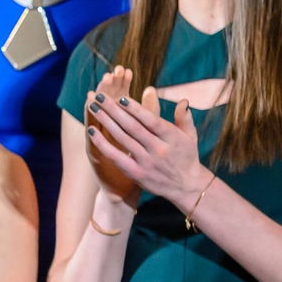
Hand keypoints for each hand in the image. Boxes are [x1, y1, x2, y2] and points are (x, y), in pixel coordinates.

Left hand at [85, 78, 211, 209]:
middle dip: (114, 109)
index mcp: (172, 137)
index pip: (151, 120)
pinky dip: (102, 143)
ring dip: (105, 121)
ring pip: (122, 138)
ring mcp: (147, 162)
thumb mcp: (190, 136)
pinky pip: (115, 156)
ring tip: (93, 107)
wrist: (187, 187)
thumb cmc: (186, 156)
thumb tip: (182, 100)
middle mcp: (159, 149)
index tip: (120, 96)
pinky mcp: (136, 173)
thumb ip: (184, 117)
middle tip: (99, 95)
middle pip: (132, 127)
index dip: (135, 108)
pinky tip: (91, 130)